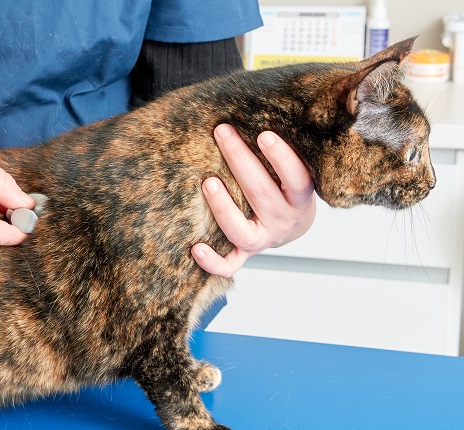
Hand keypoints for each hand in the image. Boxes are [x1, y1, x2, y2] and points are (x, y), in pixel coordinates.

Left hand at [192, 124, 315, 276]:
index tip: (264, 134)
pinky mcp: (245, 254)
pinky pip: (229, 265)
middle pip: (262, 194)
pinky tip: (196, 247)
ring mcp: (263, 240)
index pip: (297, 178)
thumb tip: (258, 103)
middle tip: (222, 132)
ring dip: (223, 208)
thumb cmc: (285, 188)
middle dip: (240, 161)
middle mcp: (283, 222)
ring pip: (242, 231)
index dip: (282, 158)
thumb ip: (281, 149)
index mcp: (300, 199)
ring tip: (207, 182)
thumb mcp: (294, 170)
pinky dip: (213, 262)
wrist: (291, 226)